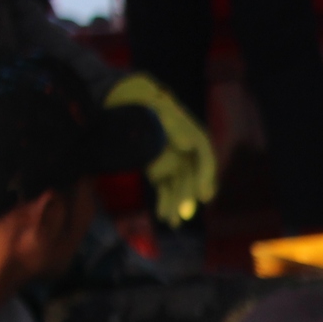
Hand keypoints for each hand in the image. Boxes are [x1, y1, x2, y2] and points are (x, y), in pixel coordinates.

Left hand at [105, 73, 216, 227]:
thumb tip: (190, 144)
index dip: (206, 176)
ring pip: (179, 185)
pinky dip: (165, 201)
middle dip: (187, 196)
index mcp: (189, 132)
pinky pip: (166, 188)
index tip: (204, 195)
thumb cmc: (136, 100)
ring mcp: (172, 159)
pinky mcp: (159, 168)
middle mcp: (184, 148)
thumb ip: (172, 126)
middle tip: (184, 214)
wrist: (116, 100)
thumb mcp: (153, 109)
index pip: (204, 156)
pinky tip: (163, 216)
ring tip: (171, 221)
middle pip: (191, 175)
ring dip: (176, 204)